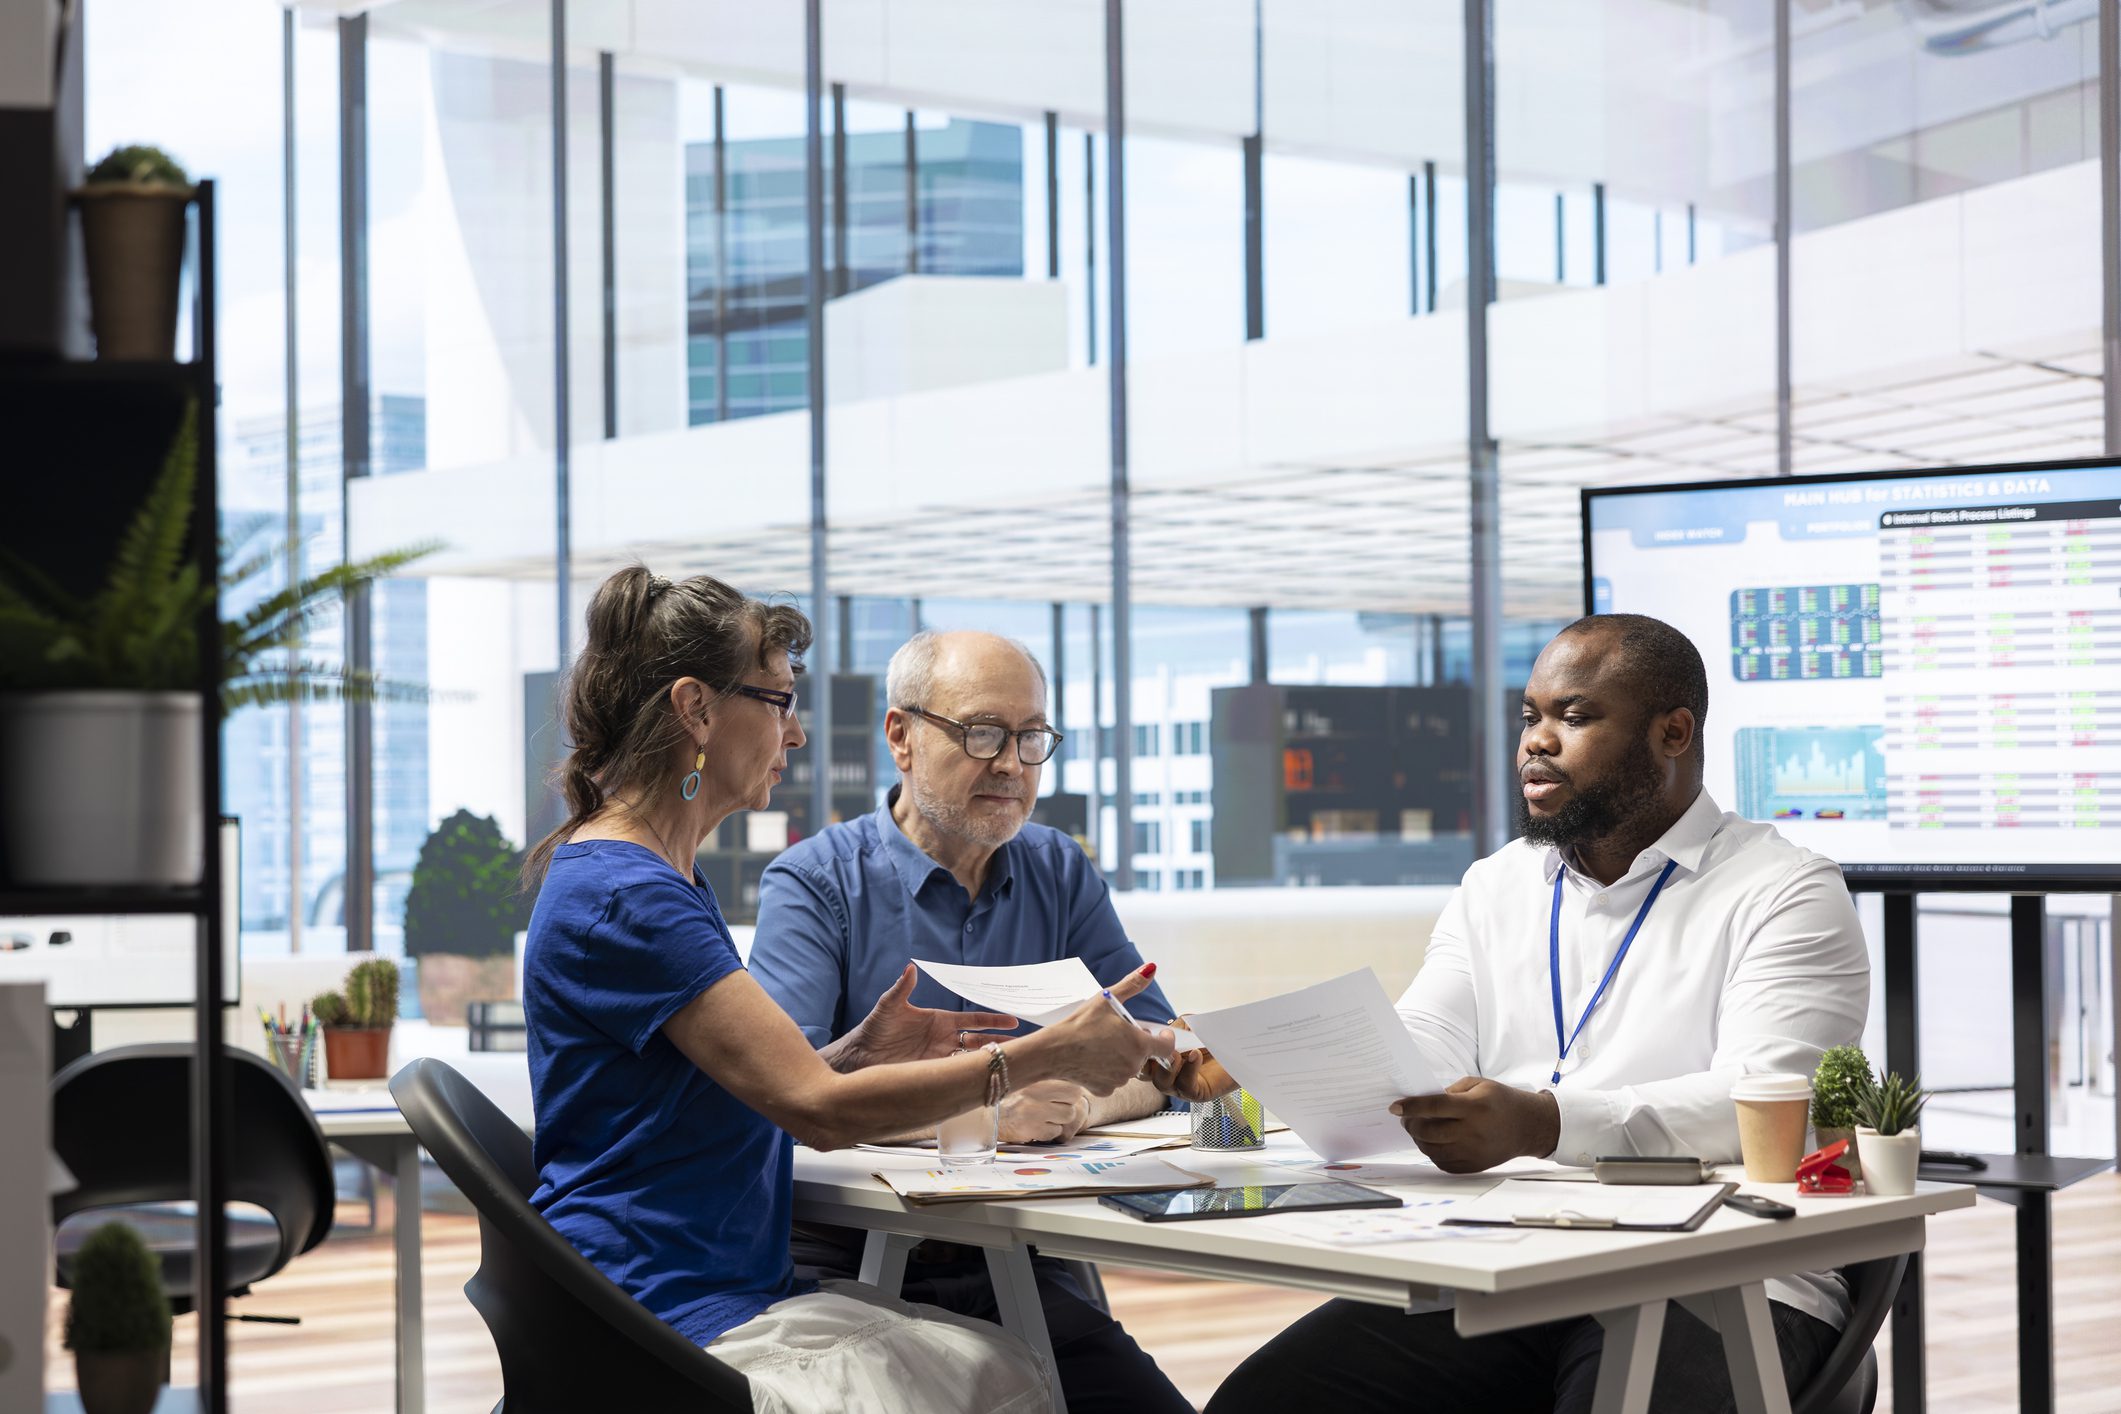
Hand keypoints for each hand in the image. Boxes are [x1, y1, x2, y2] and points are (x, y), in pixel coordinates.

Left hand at [824, 964, 1014, 1071]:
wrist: (860, 1056)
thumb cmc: (874, 1028)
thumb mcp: (889, 1005)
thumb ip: (902, 988)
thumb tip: (910, 968)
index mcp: (940, 1020)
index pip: (973, 1019)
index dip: (993, 1020)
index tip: (1013, 1020)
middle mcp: (943, 1038)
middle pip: (978, 1040)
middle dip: (999, 1042)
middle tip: (1021, 1045)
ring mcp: (939, 1057)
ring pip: (970, 1059)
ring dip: (987, 1060)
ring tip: (1008, 1062)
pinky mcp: (931, 1073)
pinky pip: (955, 1074)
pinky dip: (969, 1075)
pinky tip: (982, 1079)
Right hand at [1000, 1079, 1091, 1142]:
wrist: (983, 1113)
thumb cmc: (1007, 1093)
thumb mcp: (1024, 1075)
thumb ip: (1046, 1071)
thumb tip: (1074, 1074)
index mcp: (1036, 1073)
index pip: (1072, 1082)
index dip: (1069, 1090)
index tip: (1061, 1092)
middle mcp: (1037, 1090)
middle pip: (1075, 1098)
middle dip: (1067, 1103)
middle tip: (1053, 1104)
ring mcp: (1035, 1110)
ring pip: (1068, 1116)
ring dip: (1059, 1118)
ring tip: (1042, 1115)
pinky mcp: (1031, 1129)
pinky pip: (1055, 1132)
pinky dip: (1048, 1131)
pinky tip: (1035, 1125)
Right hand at [1031, 964, 1175, 1094]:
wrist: (1054, 1050)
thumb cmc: (1080, 1025)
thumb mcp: (1107, 999)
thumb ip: (1133, 984)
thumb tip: (1151, 968)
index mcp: (1139, 1044)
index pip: (1166, 1047)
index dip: (1164, 1039)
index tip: (1158, 1033)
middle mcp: (1133, 1065)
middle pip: (1144, 1055)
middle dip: (1136, 1044)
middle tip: (1118, 1033)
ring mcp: (1119, 1080)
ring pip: (1127, 1068)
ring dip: (1122, 1058)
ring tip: (1103, 1045)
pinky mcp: (1104, 1089)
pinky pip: (1112, 1080)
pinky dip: (1107, 1072)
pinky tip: (1094, 1060)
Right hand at [1147, 1018, 1237, 1102]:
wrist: (1242, 1053)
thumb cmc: (1216, 1041)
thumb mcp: (1193, 1026)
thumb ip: (1178, 1027)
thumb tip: (1168, 1032)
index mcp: (1163, 1057)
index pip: (1141, 1056)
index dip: (1139, 1047)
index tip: (1144, 1034)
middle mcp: (1169, 1073)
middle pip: (1145, 1073)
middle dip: (1147, 1059)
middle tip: (1158, 1046)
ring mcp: (1181, 1086)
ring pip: (1162, 1083)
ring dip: (1168, 1066)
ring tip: (1179, 1053)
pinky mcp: (1197, 1093)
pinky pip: (1185, 1085)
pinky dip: (1188, 1069)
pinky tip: (1195, 1055)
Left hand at [1390, 1076, 1561, 1174]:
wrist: (1528, 1126)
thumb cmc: (1500, 1101)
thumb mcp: (1478, 1084)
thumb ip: (1450, 1091)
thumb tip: (1423, 1103)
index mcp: (1474, 1107)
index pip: (1435, 1107)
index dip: (1411, 1107)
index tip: (1395, 1107)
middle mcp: (1474, 1132)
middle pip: (1429, 1132)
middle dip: (1411, 1125)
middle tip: (1406, 1119)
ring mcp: (1474, 1152)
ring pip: (1433, 1150)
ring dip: (1419, 1140)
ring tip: (1418, 1130)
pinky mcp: (1475, 1166)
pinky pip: (1444, 1164)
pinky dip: (1432, 1153)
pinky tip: (1433, 1143)